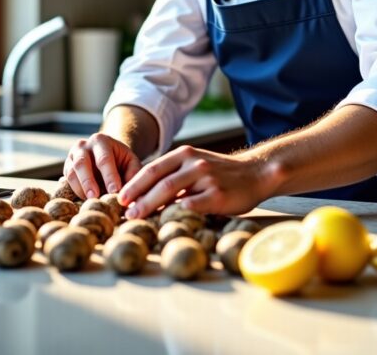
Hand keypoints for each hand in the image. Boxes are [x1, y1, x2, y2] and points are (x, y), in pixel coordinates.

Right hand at [63, 133, 141, 198]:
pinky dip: (74, 191)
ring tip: (90, 201)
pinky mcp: (66, 168)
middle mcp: (83, 145)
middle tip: (96, 197)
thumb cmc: (121, 160)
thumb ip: (133, 174)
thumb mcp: (131, 162)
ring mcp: (72, 156)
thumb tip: (133, 194)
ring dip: (80, 189)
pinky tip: (84, 200)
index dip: (109, 176)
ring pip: (71, 173)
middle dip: (88, 182)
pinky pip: (67, 180)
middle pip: (82, 164)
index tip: (115, 191)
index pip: (104, 159)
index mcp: (101, 140)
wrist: (106, 154)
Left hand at [118, 145, 276, 218]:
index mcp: (185, 154)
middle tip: (124, 212)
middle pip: (158, 180)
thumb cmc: (221, 174)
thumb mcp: (196, 166)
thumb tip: (145, 197)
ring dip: (150, 205)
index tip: (120, 198)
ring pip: (170, 191)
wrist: (256, 173)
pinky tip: (164, 222)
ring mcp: (206, 177)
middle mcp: (193, 162)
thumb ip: (175, 176)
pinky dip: (175, 213)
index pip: (152, 169)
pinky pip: (192, 205)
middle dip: (137, 197)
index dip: (134, 184)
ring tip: (137, 217)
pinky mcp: (217, 194)